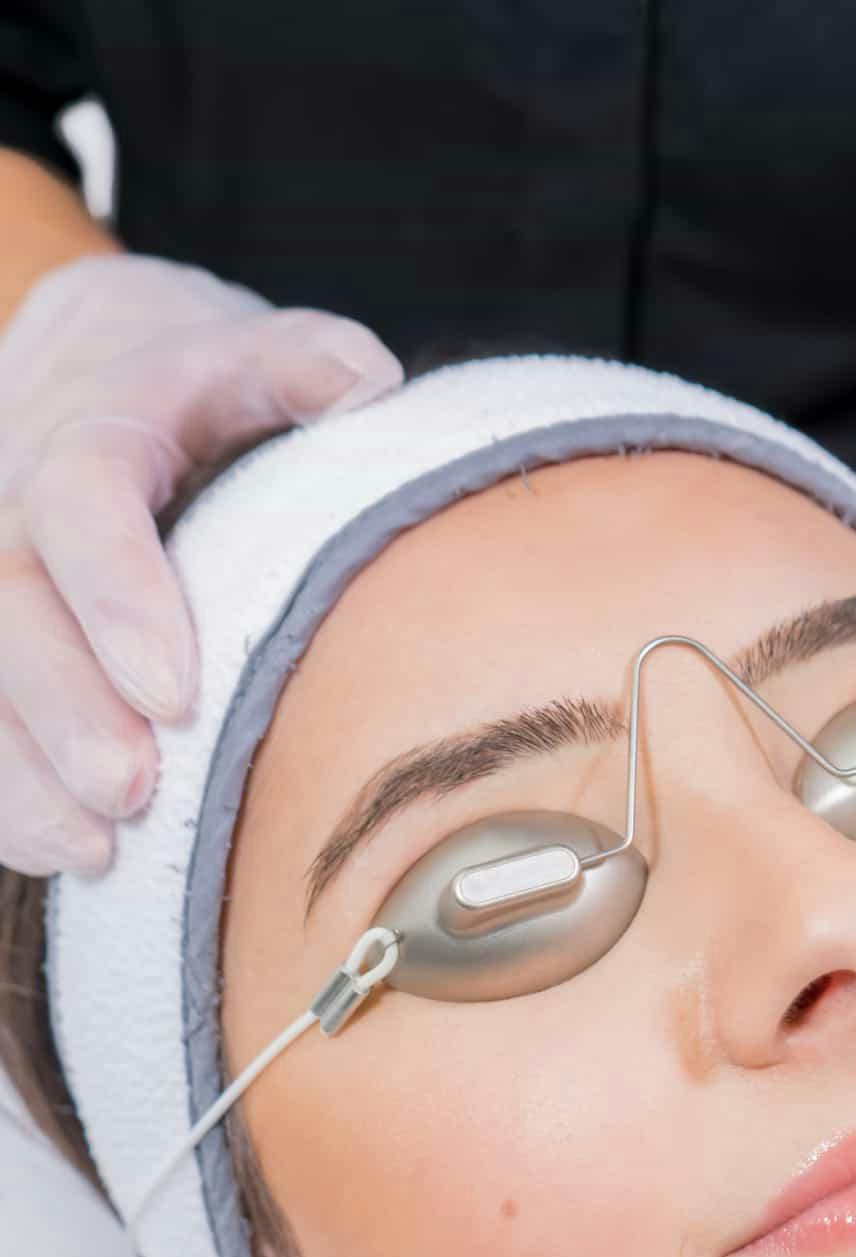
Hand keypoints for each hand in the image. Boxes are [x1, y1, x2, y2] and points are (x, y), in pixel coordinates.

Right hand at [0, 254, 401, 874]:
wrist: (94, 363)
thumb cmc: (204, 381)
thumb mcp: (255, 351)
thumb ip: (307, 362)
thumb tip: (369, 383)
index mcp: (91, 432)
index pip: (83, 504)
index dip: (119, 596)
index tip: (175, 691)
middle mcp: (14, 502)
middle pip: (10, 606)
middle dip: (64, 709)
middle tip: (132, 791)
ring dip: (23, 771)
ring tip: (97, 849)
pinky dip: (6, 792)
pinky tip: (66, 854)